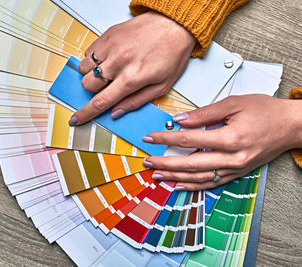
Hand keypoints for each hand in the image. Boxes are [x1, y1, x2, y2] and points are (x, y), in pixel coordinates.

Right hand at [68, 11, 195, 125]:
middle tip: (107, 86)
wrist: (175, 24)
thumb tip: (116, 112)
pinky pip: (87, 52)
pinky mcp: (108, 35)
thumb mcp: (162, 85)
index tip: (76, 118)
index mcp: (132, 78)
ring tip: (108, 71)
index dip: (85, 113)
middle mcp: (118, 62)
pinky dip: (93, 59)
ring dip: (91, 74)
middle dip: (93, 91)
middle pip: (87, 85)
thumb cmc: (172, 53)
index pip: (101, 101)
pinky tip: (108, 59)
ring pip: (83, 68)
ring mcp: (111, 46)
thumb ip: (136, 101)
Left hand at [142, 95, 301, 189]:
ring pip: (198, 177)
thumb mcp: (234, 104)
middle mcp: (232, 158)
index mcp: (230, 138)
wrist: (291, 126)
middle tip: (148, 161)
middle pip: (190, 163)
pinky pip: (211, 183)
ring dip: (175, 177)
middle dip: (165, 163)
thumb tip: (180, 120)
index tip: (150, 137)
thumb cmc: (266, 112)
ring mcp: (235, 168)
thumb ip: (204, 113)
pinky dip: (193, 186)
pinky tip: (179, 185)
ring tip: (157, 175)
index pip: (188, 140)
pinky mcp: (237, 172)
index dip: (166, 139)